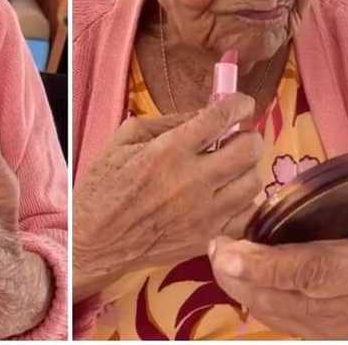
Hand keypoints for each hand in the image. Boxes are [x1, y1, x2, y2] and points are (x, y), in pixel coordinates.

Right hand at [73, 94, 261, 300]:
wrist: (94, 242)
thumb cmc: (104, 187)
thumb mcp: (125, 140)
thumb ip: (167, 121)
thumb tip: (205, 113)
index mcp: (169, 151)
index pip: (221, 118)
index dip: (240, 104)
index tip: (242, 104)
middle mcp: (193, 181)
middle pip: (249, 150)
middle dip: (248, 136)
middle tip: (236, 137)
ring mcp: (204, 214)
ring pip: (254, 182)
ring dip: (247, 168)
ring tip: (231, 168)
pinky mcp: (207, 238)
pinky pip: (246, 215)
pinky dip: (243, 202)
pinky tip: (228, 196)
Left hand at [208, 142, 347, 338]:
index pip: (314, 270)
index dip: (268, 264)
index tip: (230, 251)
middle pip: (285, 300)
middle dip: (243, 278)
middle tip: (215, 248)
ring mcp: (343, 329)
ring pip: (281, 318)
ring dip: (245, 292)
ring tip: (221, 260)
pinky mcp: (334, 337)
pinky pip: (289, 325)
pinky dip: (263, 304)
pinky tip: (245, 281)